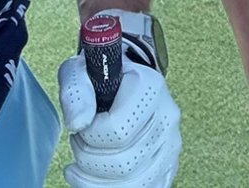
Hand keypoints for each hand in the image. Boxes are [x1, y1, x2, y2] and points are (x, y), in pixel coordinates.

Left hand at [56, 52, 180, 187]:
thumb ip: (76, 91)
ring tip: (84, 159)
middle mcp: (167, 117)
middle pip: (124, 163)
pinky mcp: (169, 165)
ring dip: (96, 178)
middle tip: (79, 142)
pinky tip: (94, 178)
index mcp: (150, 88)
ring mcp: (172, 145)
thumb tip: (77, 124)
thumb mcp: (81, 71)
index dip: (89, 135)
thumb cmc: (101, 77)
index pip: (116, 130)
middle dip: (89, 159)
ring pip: (133, 183)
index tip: (82, 125)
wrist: (125, 81)